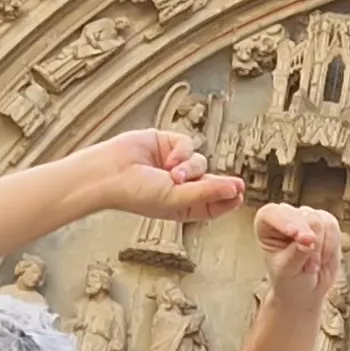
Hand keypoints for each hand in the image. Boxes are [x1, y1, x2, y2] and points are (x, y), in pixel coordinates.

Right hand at [77, 128, 245, 222]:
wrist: (108, 173)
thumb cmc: (136, 194)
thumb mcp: (177, 199)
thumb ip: (208, 194)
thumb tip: (236, 189)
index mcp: (183, 206)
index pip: (214, 203)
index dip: (228, 198)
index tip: (241, 194)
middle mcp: (181, 186)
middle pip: (213, 181)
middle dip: (220, 182)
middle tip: (238, 185)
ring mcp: (175, 165)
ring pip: (201, 161)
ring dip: (191, 168)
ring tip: (172, 175)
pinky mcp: (168, 144)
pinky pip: (188, 144)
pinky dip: (182, 151)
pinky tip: (169, 159)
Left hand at [256, 203, 344, 300]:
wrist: (306, 289)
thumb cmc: (289, 280)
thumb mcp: (287, 271)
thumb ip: (296, 254)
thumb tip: (309, 239)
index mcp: (266, 225)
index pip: (271, 214)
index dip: (284, 221)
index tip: (296, 234)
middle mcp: (286, 216)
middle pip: (304, 216)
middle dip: (311, 243)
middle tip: (310, 267)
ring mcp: (307, 216)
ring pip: (321, 221)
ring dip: (321, 248)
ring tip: (313, 266)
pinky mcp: (325, 221)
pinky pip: (332, 227)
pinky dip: (331, 246)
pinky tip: (323, 259)